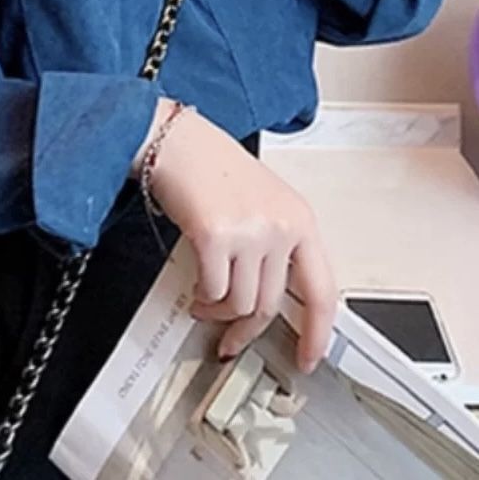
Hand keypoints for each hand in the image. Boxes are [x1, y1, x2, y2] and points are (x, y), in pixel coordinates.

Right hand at [137, 105, 336, 373]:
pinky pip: (212, 291)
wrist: (177, 141)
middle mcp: (280, 226)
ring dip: (217, 312)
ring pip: (239, 304)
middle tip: (230, 341)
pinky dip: (201, 295)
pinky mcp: (214, 236)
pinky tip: (194, 285)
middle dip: (246, 331)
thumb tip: (267, 302)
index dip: (317, 333)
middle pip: (270, 305)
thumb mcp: (262, 203)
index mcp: (299, 218)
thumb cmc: (213, 166)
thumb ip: (274, 247)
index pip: (322, 290)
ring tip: (204, 300)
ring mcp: (249, 232)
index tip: (308, 358)